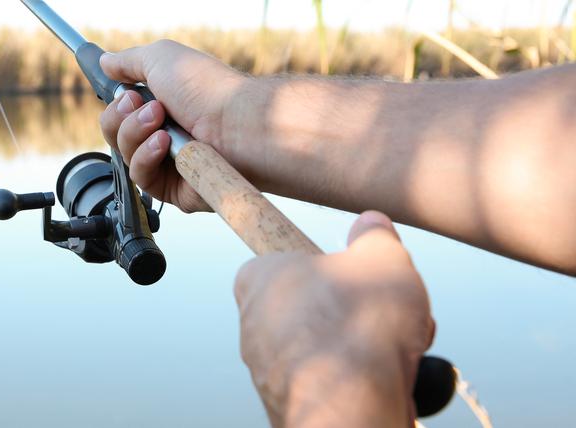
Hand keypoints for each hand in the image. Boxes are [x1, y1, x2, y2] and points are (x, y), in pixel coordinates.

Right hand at [98, 40, 246, 212]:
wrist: (236, 124)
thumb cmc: (207, 90)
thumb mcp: (162, 59)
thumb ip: (128, 61)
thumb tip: (105, 62)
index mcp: (160, 107)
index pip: (118, 113)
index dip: (117, 105)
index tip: (130, 94)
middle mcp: (162, 134)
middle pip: (114, 134)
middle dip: (123, 118)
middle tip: (151, 107)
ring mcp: (167, 163)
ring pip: (124, 155)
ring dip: (135, 134)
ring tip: (161, 123)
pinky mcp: (172, 188)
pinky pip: (140, 177)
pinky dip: (146, 157)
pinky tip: (164, 145)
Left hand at [235, 211, 434, 427]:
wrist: (352, 408)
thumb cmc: (358, 325)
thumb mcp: (382, 257)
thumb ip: (375, 236)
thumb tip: (372, 224)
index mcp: (259, 279)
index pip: (282, 260)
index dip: (325, 265)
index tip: (354, 274)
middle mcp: (253, 325)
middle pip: (312, 307)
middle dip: (353, 310)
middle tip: (387, 313)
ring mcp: (267, 368)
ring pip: (324, 346)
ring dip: (361, 346)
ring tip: (396, 351)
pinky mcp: (287, 402)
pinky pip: (329, 382)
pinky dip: (357, 380)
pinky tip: (387, 382)